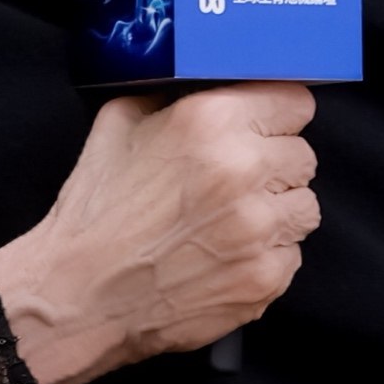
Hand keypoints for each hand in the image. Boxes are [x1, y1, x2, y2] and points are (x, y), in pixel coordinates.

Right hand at [0, 85, 319, 383]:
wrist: (78, 295)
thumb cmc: (94, 212)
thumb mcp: (118, 124)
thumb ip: (170, 98)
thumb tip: (204, 88)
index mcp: (211, 120)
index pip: (295, 102)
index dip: (275, 117)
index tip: (261, 130)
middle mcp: (244, 169)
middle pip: (303, 156)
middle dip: (273, 166)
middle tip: (234, 184)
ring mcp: (260, 228)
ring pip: (305, 207)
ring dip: (276, 212)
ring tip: (231, 224)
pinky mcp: (265, 278)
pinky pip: (291, 256)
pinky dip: (266, 257)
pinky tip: (225, 258)